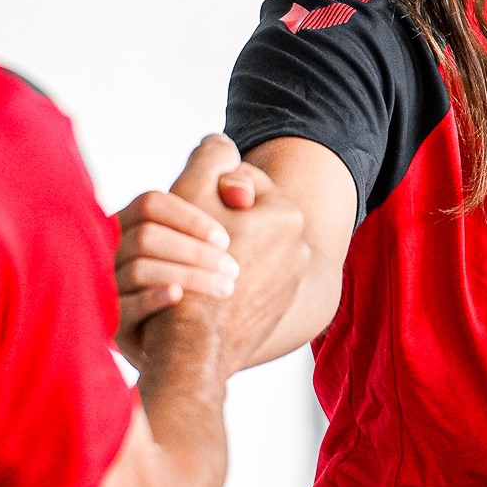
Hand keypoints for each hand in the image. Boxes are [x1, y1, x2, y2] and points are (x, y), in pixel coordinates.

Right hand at [114, 184, 236, 365]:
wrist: (184, 354)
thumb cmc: (197, 280)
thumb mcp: (200, 230)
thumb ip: (210, 177)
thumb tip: (221, 143)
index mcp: (131, 227)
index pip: (152, 204)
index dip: (190, 216)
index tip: (225, 236)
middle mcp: (114, 256)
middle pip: (147, 237)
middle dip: (194, 250)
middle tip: (234, 266)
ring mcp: (111, 292)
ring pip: (138, 270)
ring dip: (187, 275)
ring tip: (226, 286)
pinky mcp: (117, 330)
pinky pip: (124, 310)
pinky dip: (156, 300)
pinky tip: (181, 299)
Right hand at [116, 136, 307, 372]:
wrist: (195, 346)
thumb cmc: (186, 265)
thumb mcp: (191, 195)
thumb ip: (208, 159)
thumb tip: (221, 140)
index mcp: (286, 215)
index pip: (243, 182)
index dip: (209, 191)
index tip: (193, 212)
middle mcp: (299, 249)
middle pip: (249, 218)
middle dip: (219, 223)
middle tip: (192, 239)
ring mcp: (292, 284)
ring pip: (250, 251)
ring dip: (223, 252)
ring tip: (197, 265)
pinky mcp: (279, 313)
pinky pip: (252, 283)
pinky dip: (230, 282)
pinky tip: (205, 289)